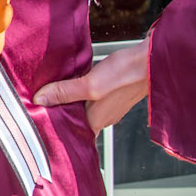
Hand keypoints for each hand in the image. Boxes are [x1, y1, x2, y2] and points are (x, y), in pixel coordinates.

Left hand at [35, 40, 149, 136]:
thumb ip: (65, 92)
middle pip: (77, 120)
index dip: (57, 130)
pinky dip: (82, 91)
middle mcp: (104, 117)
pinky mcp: (115, 93)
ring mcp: (111, 106)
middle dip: (61, 113)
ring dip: (71, 100)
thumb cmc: (128, 74)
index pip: (72, 134)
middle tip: (43, 103)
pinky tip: (77, 80)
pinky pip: (93, 96)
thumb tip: (41, 99)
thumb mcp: (90, 84)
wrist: (154, 60)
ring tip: (56, 91)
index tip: (41, 122)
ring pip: (85, 107)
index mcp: (96, 121)